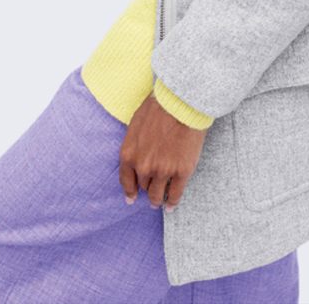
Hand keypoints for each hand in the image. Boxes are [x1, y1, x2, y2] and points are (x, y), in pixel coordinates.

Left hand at [119, 91, 206, 211]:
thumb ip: (134, 143)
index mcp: (129, 155)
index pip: (126, 180)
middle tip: (152, 193)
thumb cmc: (159, 107)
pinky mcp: (182, 171)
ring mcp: (163, 171)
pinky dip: (173, 201)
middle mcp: (143, 167)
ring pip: (158, 194)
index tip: (132, 198)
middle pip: (144, 187)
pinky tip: (171, 205)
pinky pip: (176, 193)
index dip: (130, 191)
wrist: (181, 103)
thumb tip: (137, 151)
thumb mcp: (136, 124)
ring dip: (158, 200)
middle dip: (148, 189)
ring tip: (161, 202)